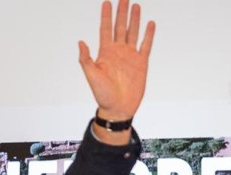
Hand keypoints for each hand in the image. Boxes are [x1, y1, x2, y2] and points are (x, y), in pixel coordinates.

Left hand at [77, 0, 155, 121]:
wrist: (118, 108)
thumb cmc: (102, 95)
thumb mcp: (91, 76)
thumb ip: (86, 59)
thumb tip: (80, 42)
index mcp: (105, 53)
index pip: (105, 29)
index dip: (106, 16)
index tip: (107, 2)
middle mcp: (118, 51)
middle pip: (120, 27)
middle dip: (121, 12)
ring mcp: (130, 56)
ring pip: (133, 32)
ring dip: (134, 20)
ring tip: (136, 6)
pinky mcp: (141, 63)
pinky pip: (146, 45)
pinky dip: (148, 34)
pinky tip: (150, 24)